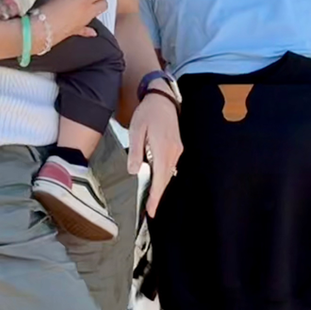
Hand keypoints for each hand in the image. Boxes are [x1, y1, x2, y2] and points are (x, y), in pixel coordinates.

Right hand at [35, 0, 110, 51]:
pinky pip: (87, 30)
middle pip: (104, 3)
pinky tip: (91, 30)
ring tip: (84, 3)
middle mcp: (88, 11)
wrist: (41, 31)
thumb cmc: (48, 11)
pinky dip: (89, 29)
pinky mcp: (77, 32)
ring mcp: (84, 23)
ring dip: (94, 8)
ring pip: (97, 14)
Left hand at [127, 80, 182, 217]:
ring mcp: (177, 150)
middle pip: (166, 179)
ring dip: (161, 185)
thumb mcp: (136, 130)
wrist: (162, 98)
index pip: (160, 178)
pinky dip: (163, 175)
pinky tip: (156, 179)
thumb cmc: (148, 113)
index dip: (156, 196)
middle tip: (150, 209)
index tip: (151, 210)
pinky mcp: (177, 147)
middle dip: (158, 195)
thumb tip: (133, 171)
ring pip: (168, 173)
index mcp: (163, 149)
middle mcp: (173, 152)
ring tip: (151, 198)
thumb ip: (135, 151)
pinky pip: (170, 166)